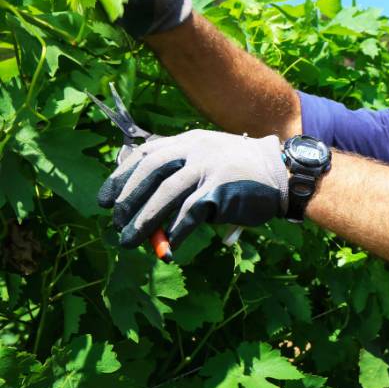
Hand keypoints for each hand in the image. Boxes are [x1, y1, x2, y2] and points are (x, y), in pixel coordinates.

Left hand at [98, 130, 288, 249]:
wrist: (282, 173)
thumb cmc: (244, 172)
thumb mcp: (211, 160)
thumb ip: (184, 174)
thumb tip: (149, 208)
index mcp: (189, 141)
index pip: (146, 154)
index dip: (122, 176)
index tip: (106, 198)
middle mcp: (195, 150)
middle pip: (150, 172)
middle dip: (127, 199)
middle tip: (115, 221)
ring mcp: (208, 169)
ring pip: (165, 195)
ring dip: (144, 221)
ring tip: (129, 240)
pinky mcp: (219, 191)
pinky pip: (189, 214)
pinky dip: (175, 233)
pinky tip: (167, 247)